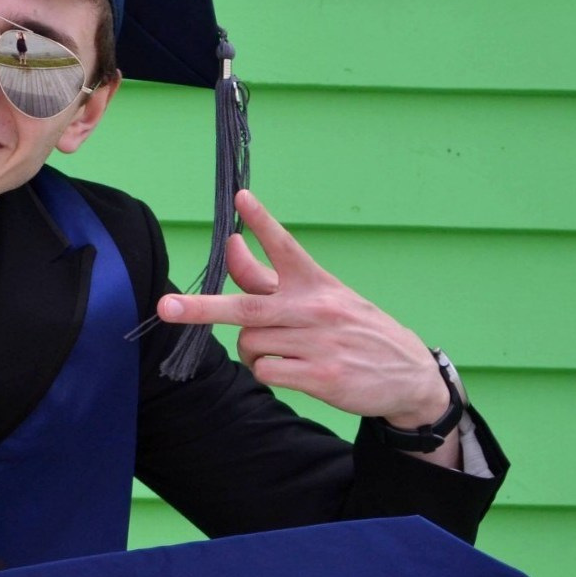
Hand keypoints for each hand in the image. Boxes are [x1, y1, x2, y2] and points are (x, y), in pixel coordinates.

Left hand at [157, 190, 448, 427]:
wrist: (409, 376)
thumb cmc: (354, 331)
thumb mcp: (323, 298)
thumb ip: (270, 278)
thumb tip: (231, 246)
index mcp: (317, 283)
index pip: (285, 247)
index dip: (261, 223)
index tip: (241, 199)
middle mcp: (316, 309)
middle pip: (247, 307)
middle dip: (202, 308)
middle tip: (166, 307)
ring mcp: (318, 343)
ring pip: (250, 344)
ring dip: (253, 351)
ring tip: (283, 351)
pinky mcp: (321, 377)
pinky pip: (265, 371)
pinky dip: (267, 371)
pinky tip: (294, 370)